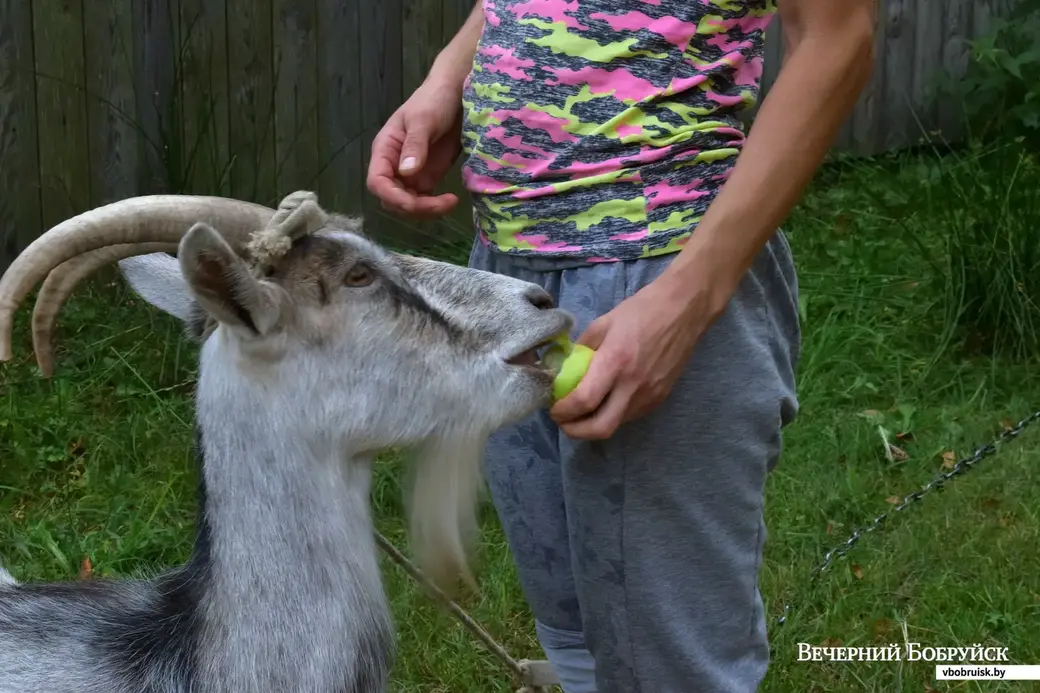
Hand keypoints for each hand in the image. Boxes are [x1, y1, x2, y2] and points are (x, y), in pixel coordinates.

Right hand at [366, 82, 463, 218]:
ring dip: (426, 211)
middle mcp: (394, 166)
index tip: (414, 202)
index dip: (392, 196)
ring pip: (408, 205)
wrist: (455, 95)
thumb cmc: (434, 101)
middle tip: (443, 203)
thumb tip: (405, 172)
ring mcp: (410, 174)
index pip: (377, 182)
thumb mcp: (423, 119)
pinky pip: (424, 201)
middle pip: (392, 200)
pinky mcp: (427, 178)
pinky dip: (434, 207)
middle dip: (414, 207)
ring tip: (451, 202)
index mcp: (385, 150)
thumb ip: (414, 145)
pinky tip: (451, 201)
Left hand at [549, 274, 723, 440]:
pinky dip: (613, 414)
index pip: (584, 400)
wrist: (684, 309)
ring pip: (616, 425)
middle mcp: (634, 385)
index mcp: (616, 361)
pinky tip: (606, 401)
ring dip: (594, 424)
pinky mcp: (661, 398)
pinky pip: (630, 416)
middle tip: (564, 420)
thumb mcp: (604, 323)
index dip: (563, 411)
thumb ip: (583, 349)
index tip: (553, 408)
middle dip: (576, 431)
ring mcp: (650, 395)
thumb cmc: (642, 310)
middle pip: (601, 428)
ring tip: (582, 410)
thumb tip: (565, 369)